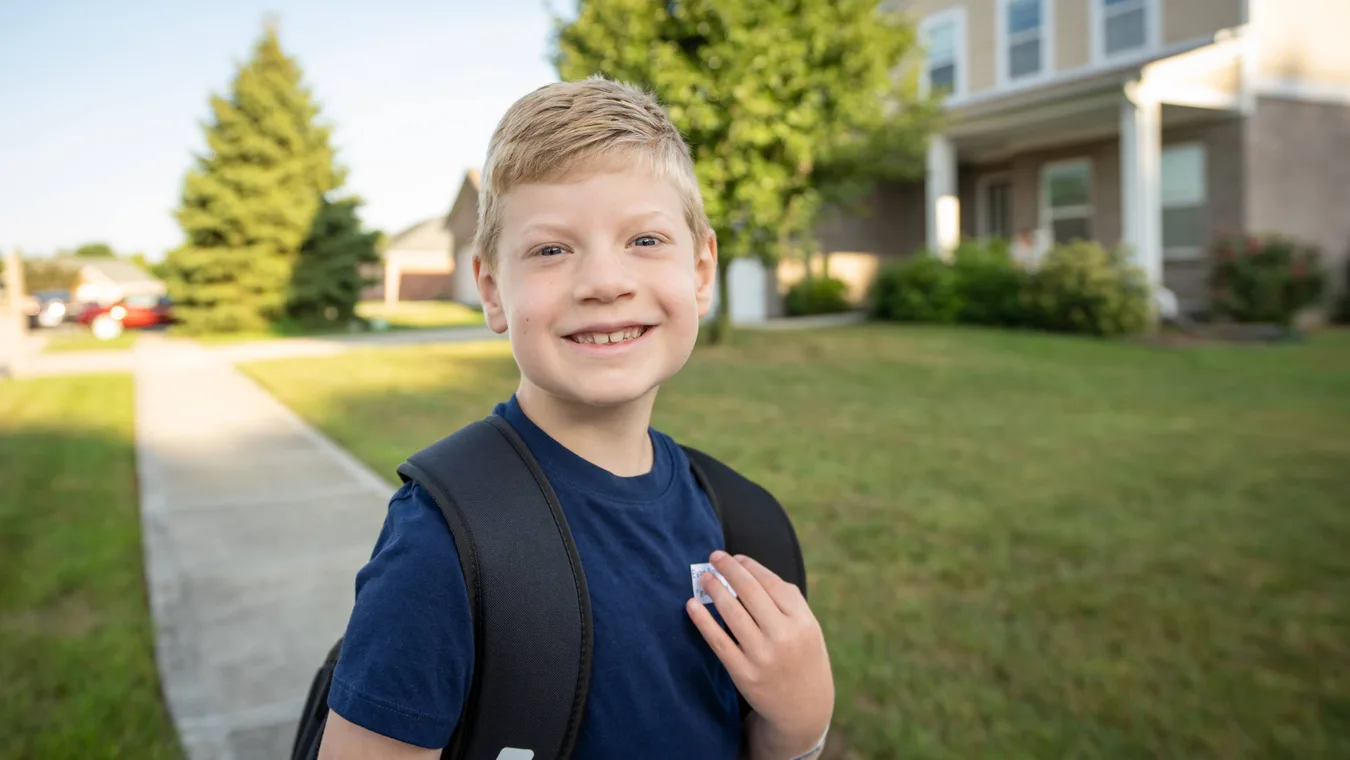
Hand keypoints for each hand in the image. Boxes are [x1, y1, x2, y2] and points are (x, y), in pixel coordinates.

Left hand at [686, 551, 833, 757]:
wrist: (804, 708)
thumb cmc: (802, 657)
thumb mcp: (808, 628)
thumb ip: (786, 602)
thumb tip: (747, 570)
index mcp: (803, 621)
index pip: (771, 584)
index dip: (750, 567)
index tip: (736, 557)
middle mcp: (783, 636)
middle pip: (750, 593)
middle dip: (729, 569)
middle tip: (714, 557)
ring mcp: (762, 656)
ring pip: (732, 613)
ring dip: (714, 590)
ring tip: (704, 577)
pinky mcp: (743, 673)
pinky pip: (718, 641)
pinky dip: (702, 621)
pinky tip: (691, 605)